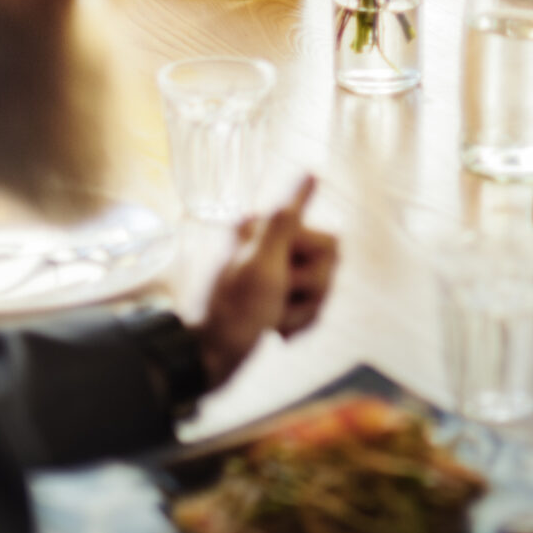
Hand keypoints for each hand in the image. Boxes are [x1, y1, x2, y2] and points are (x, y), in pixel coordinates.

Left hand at [194, 176, 338, 389]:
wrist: (208, 359)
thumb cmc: (233, 313)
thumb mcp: (260, 266)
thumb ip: (286, 223)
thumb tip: (308, 173)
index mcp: (261, 231)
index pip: (314, 227)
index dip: (307, 209)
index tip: (312, 172)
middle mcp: (267, 246)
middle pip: (324, 259)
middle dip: (311, 289)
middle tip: (280, 302)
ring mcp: (271, 273)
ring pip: (320, 285)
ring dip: (303, 311)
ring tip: (275, 322)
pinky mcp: (274, 297)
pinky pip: (309, 305)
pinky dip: (299, 322)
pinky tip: (279, 332)